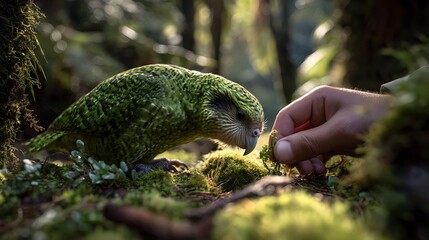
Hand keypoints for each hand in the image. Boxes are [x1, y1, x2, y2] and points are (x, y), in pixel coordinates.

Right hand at [271, 86, 391, 175]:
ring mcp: (324, 127)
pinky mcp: (333, 140)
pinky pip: (315, 152)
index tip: (280, 159)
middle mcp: (317, 112)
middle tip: (302, 169)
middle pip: (293, 134)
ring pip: (303, 145)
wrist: (402, 128)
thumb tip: (278, 153)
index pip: (287, 118)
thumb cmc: (371, 121)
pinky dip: (315, 162)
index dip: (281, 137)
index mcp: (315, 100)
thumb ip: (308, 142)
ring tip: (315, 172)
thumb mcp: (338, 132)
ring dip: (304, 160)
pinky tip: (321, 171)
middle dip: (294, 152)